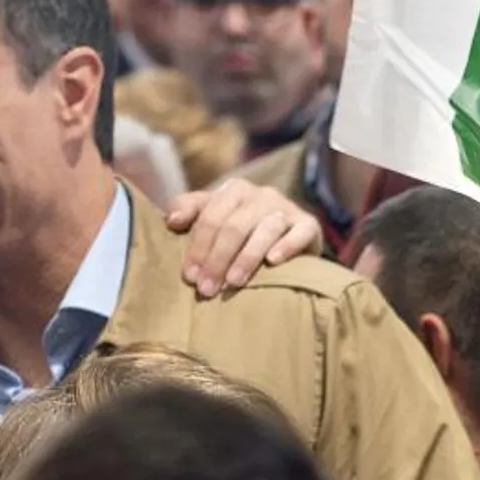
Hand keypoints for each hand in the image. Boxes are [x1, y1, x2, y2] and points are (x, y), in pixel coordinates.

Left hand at [165, 180, 321, 296]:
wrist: (288, 237)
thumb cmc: (241, 231)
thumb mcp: (213, 217)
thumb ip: (190, 212)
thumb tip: (171, 220)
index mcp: (234, 190)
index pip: (210, 217)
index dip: (198, 247)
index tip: (189, 277)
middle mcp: (261, 195)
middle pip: (234, 226)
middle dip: (217, 259)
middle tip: (206, 289)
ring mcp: (286, 208)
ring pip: (264, 230)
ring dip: (246, 258)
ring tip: (233, 283)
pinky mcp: (309, 224)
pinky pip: (300, 232)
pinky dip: (287, 246)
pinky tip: (273, 262)